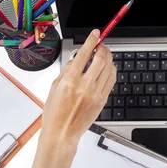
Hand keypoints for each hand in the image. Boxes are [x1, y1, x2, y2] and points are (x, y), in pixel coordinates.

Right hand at [40, 29, 115, 147]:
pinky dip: (112, 70)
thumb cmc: (55, 113)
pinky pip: (112, 80)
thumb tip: (77, 59)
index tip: (96, 34)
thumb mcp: (54, 87)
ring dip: (109, 58)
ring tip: (105, 55)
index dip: (92, 40)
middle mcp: (84, 86)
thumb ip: (67, 71)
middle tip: (101, 45)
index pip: (84, 54)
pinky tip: (109, 67)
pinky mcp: (102, 100)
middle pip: (100, 59)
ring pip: (109, 68)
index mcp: (69, 80)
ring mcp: (95, 93)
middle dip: (103, 48)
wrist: (62, 133)